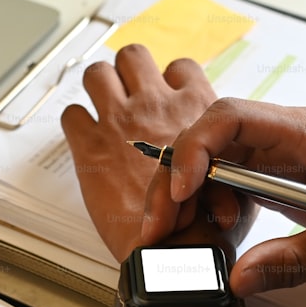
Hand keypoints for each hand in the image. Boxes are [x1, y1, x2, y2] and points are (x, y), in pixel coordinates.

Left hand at [61, 44, 228, 262]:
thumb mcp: (234, 181)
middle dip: (128, 72)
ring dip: (97, 88)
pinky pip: (71, 115)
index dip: (168, 80)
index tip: (164, 96)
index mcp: (195, 108)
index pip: (179, 67)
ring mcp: (119, 122)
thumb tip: (223, 162)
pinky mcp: (90, 146)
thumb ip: (224, 159)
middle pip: (133, 56)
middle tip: (126, 94)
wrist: (173, 250)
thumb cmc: (203, 224)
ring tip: (102, 108)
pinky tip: (85, 140)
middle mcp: (154, 106)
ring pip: (96, 74)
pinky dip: (75, 125)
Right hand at [142, 98, 305, 296]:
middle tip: (156, 226)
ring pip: (207, 162)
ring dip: (184, 197)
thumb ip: (295, 261)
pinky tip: (209, 233)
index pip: (231, 119)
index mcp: (304, 133)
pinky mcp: (268, 175)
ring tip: (177, 236)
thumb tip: (238, 276)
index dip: (195, 151)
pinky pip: (221, 182)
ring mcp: (272, 154)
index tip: (178, 191)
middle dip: (173, 181)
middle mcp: (281, 135)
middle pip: (206, 140)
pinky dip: (204, 207)